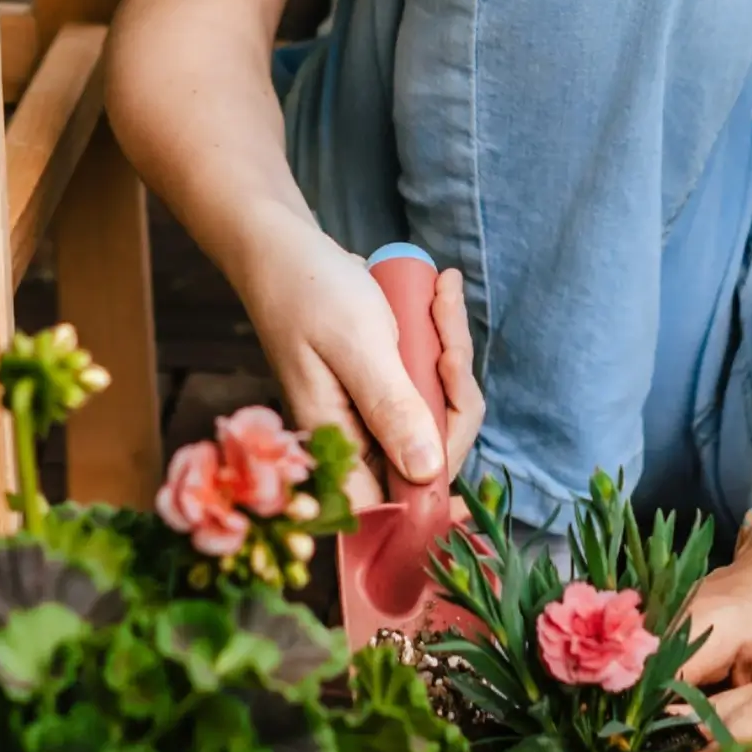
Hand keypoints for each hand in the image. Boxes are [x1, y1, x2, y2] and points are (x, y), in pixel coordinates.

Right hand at [247, 231, 477, 489]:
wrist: (282, 247)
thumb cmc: (309, 290)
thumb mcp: (358, 345)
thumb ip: (391, 408)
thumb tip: (426, 472)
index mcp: (337, 441)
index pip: (390, 504)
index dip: (432, 504)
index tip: (470, 501)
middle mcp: (355, 435)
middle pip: (431, 454)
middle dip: (454, 397)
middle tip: (449, 340)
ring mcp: (372, 410)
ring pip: (438, 412)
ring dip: (452, 357)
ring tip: (442, 297)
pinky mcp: (385, 384)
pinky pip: (431, 380)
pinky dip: (443, 342)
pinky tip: (440, 296)